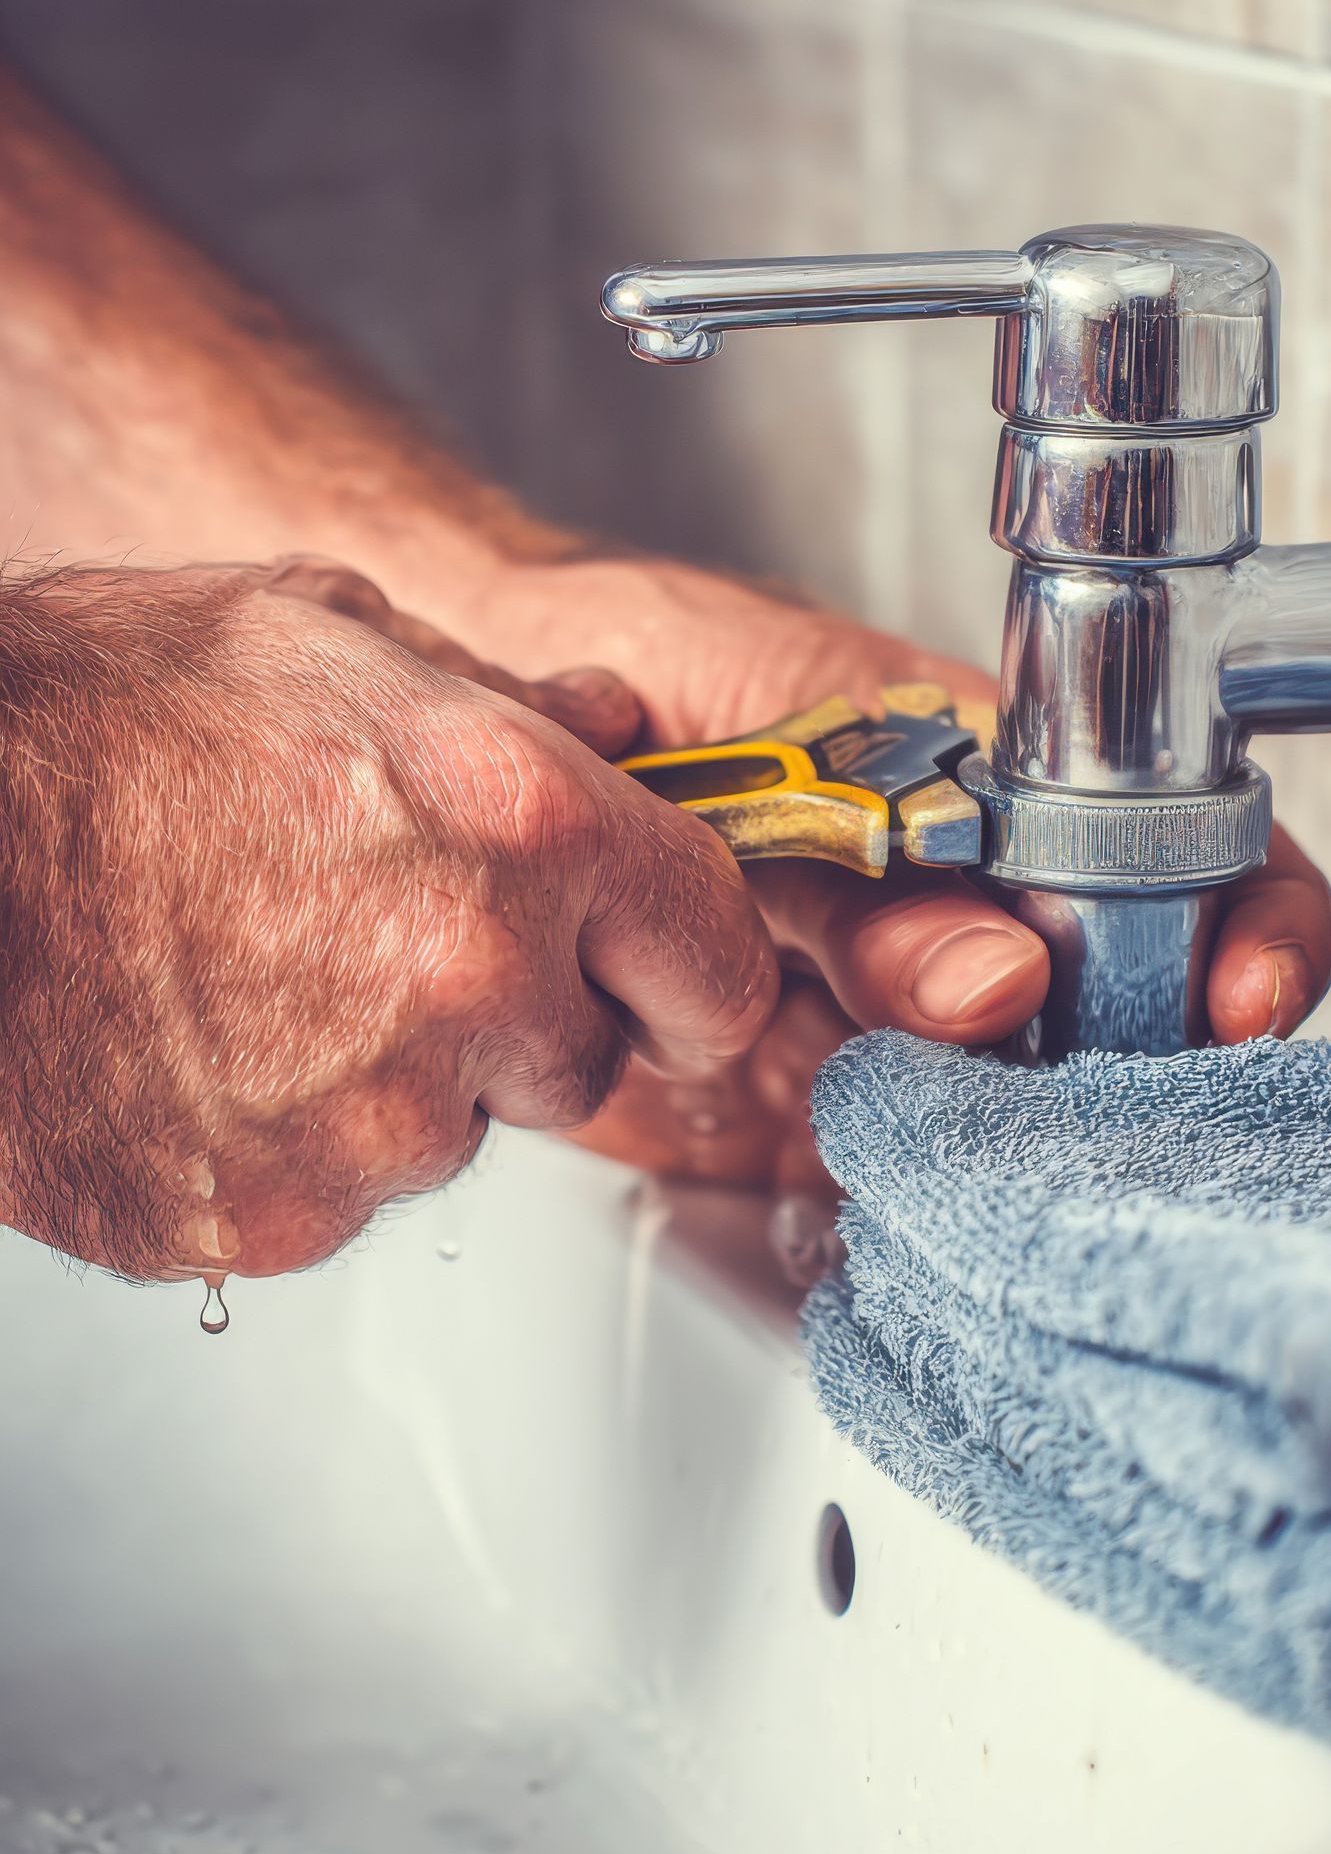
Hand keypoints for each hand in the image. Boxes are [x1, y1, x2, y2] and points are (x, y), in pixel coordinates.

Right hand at [0, 562, 777, 1279]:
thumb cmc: (89, 720)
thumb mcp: (321, 633)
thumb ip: (503, 698)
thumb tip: (606, 722)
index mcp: (527, 825)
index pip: (719, 964)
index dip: (689, 971)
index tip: (659, 975)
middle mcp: (477, 981)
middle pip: (585, 1063)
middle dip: (521, 1017)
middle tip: (391, 942)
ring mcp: (373, 1121)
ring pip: (450, 1135)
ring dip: (395, 1081)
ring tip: (258, 979)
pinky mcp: (271, 1219)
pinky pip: (333, 1199)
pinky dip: (285, 1147)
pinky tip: (198, 1052)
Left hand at [399, 557, 1330, 1265]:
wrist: (482, 740)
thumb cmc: (632, 683)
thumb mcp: (759, 753)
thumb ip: (870, 879)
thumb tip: (1005, 978)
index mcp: (1004, 794)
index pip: (1193, 850)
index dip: (1249, 926)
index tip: (1237, 997)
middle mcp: (974, 917)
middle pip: (1132, 1013)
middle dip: (1128, 1075)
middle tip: (1077, 1109)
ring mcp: (897, 1021)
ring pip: (1017, 1118)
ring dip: (1008, 1159)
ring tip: (952, 1156)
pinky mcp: (804, 1117)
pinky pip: (890, 1185)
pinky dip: (895, 1215)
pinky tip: (866, 1204)